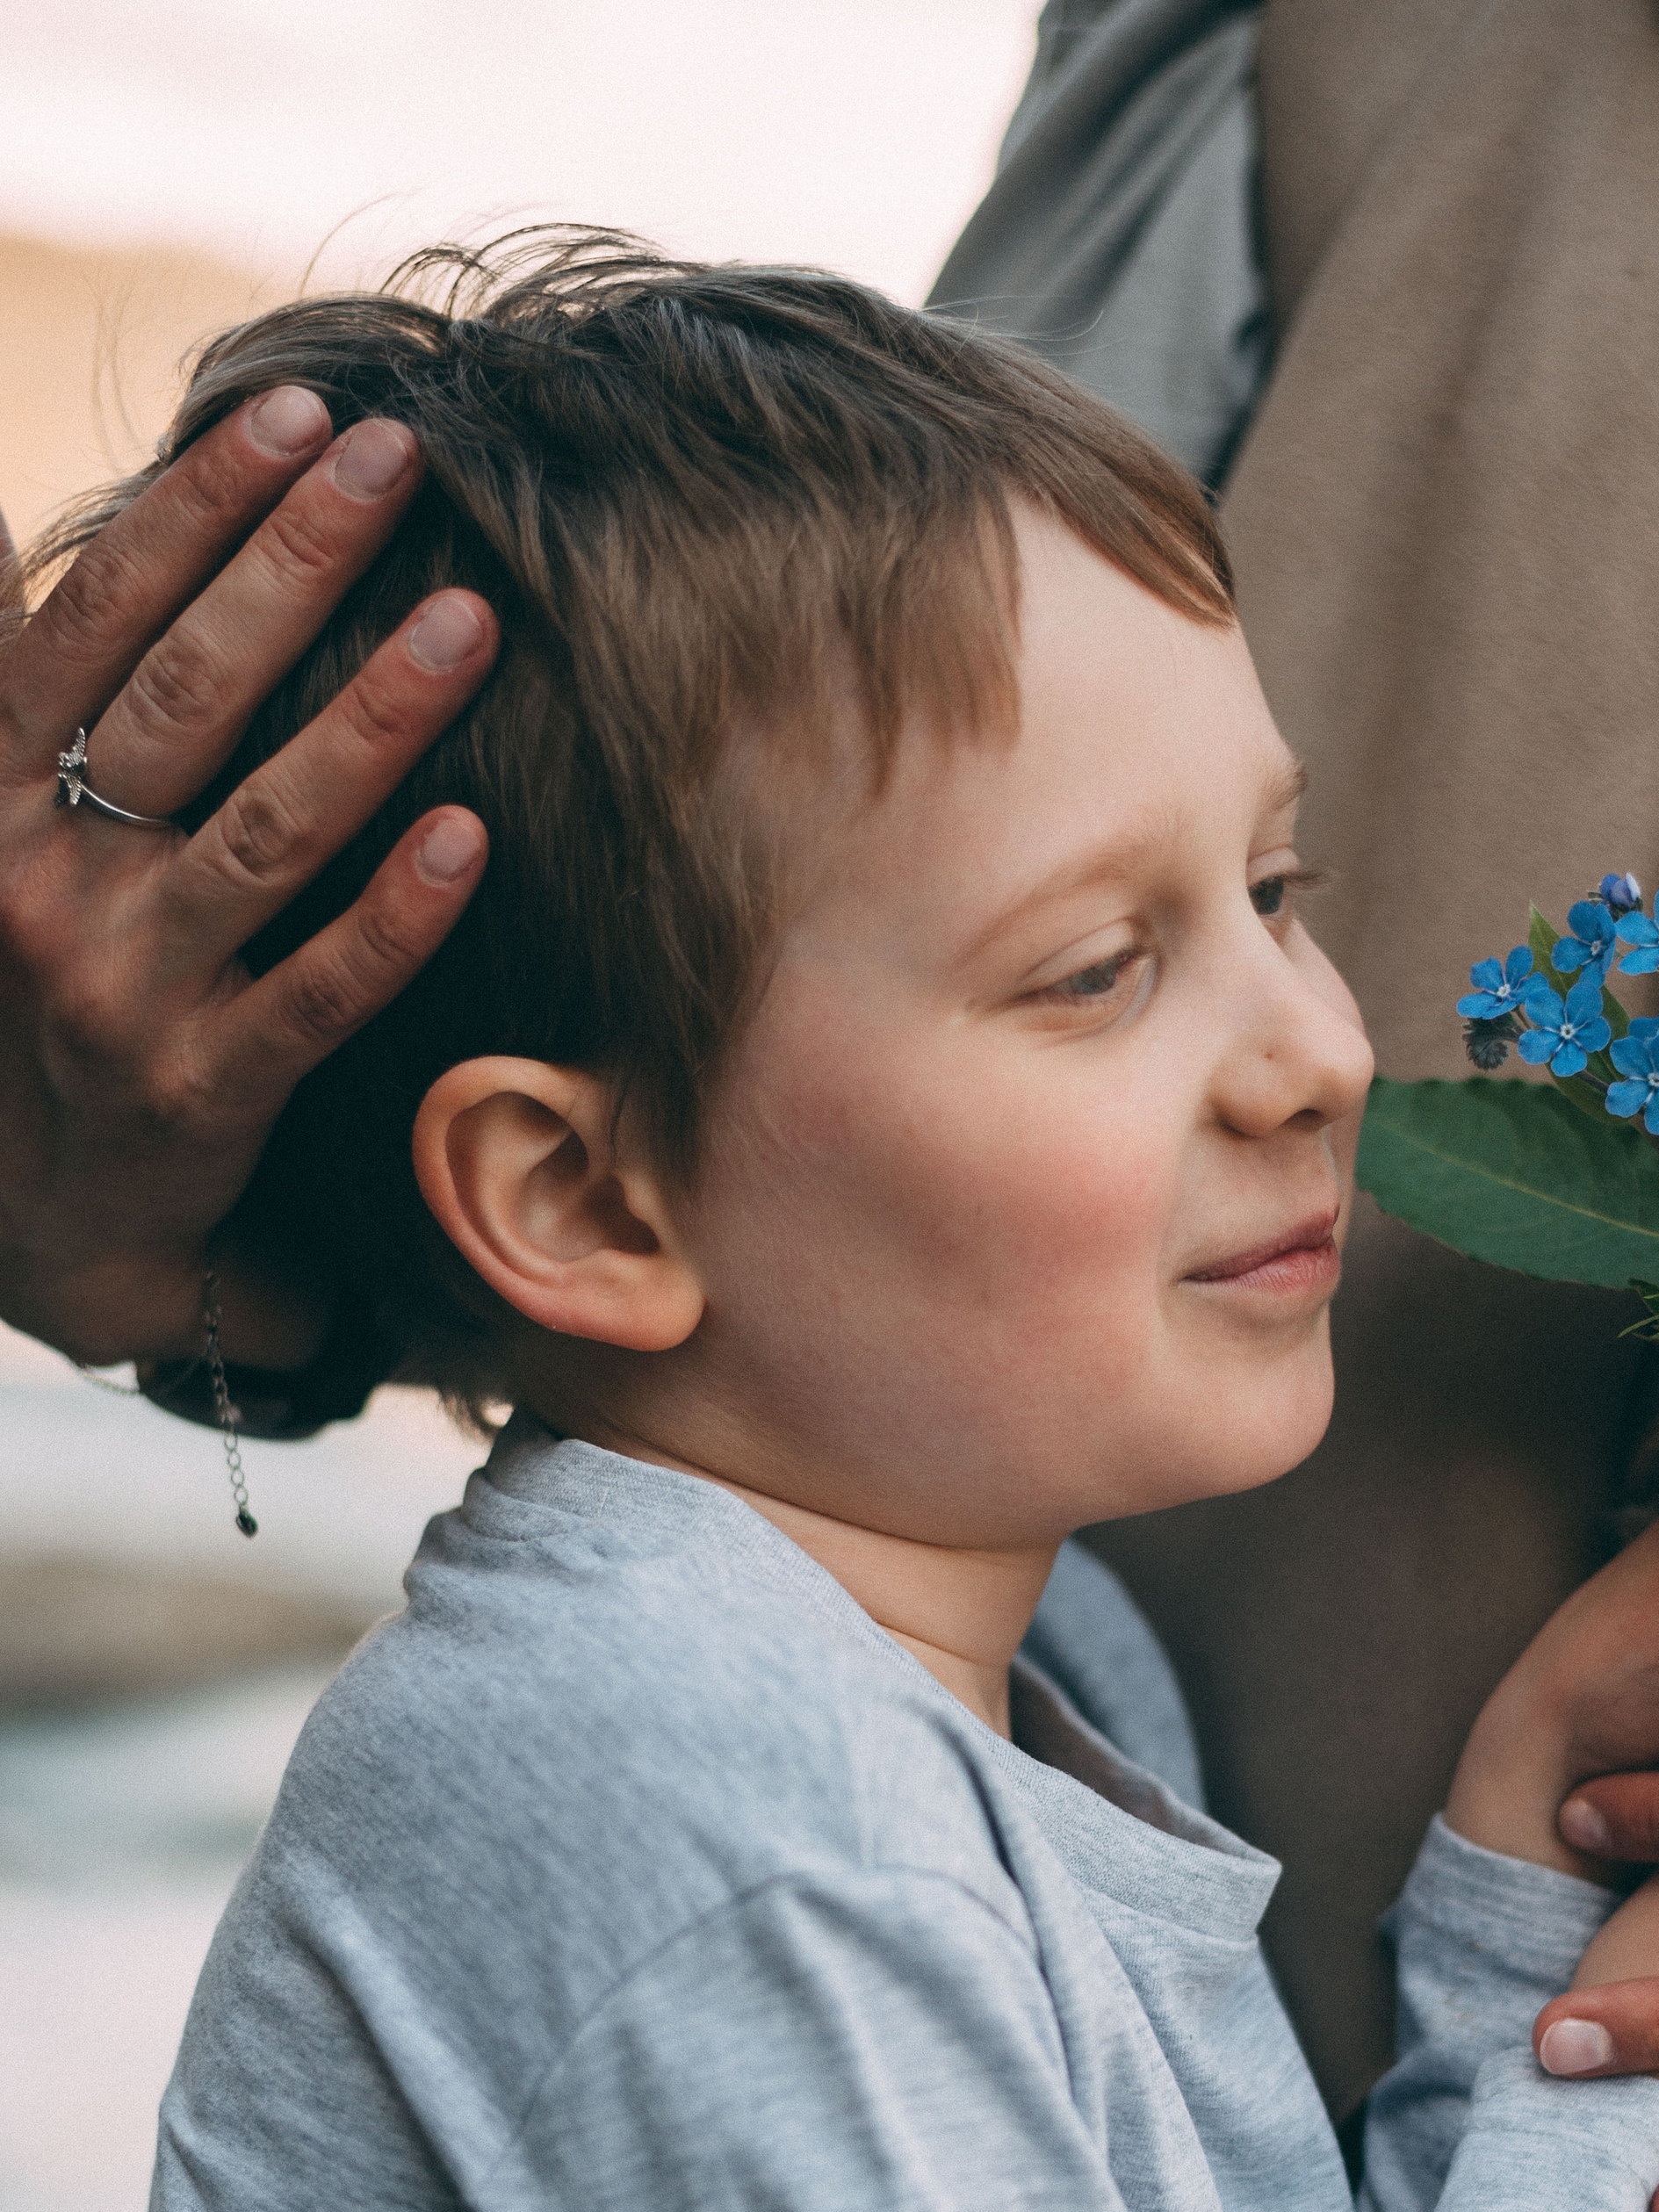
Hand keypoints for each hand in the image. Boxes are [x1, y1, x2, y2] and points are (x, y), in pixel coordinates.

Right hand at [0, 388, 498, 1367]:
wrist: (35, 1215)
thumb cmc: (37, 979)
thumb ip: (13, 682)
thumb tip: (7, 520)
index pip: (96, 618)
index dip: (196, 509)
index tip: (296, 411)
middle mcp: (46, 878)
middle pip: (184, 697)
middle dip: (294, 565)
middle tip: (403, 461)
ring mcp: (126, 989)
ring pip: (262, 832)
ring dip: (369, 719)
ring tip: (473, 620)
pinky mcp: (207, 1091)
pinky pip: (315, 992)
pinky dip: (390, 916)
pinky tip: (467, 834)